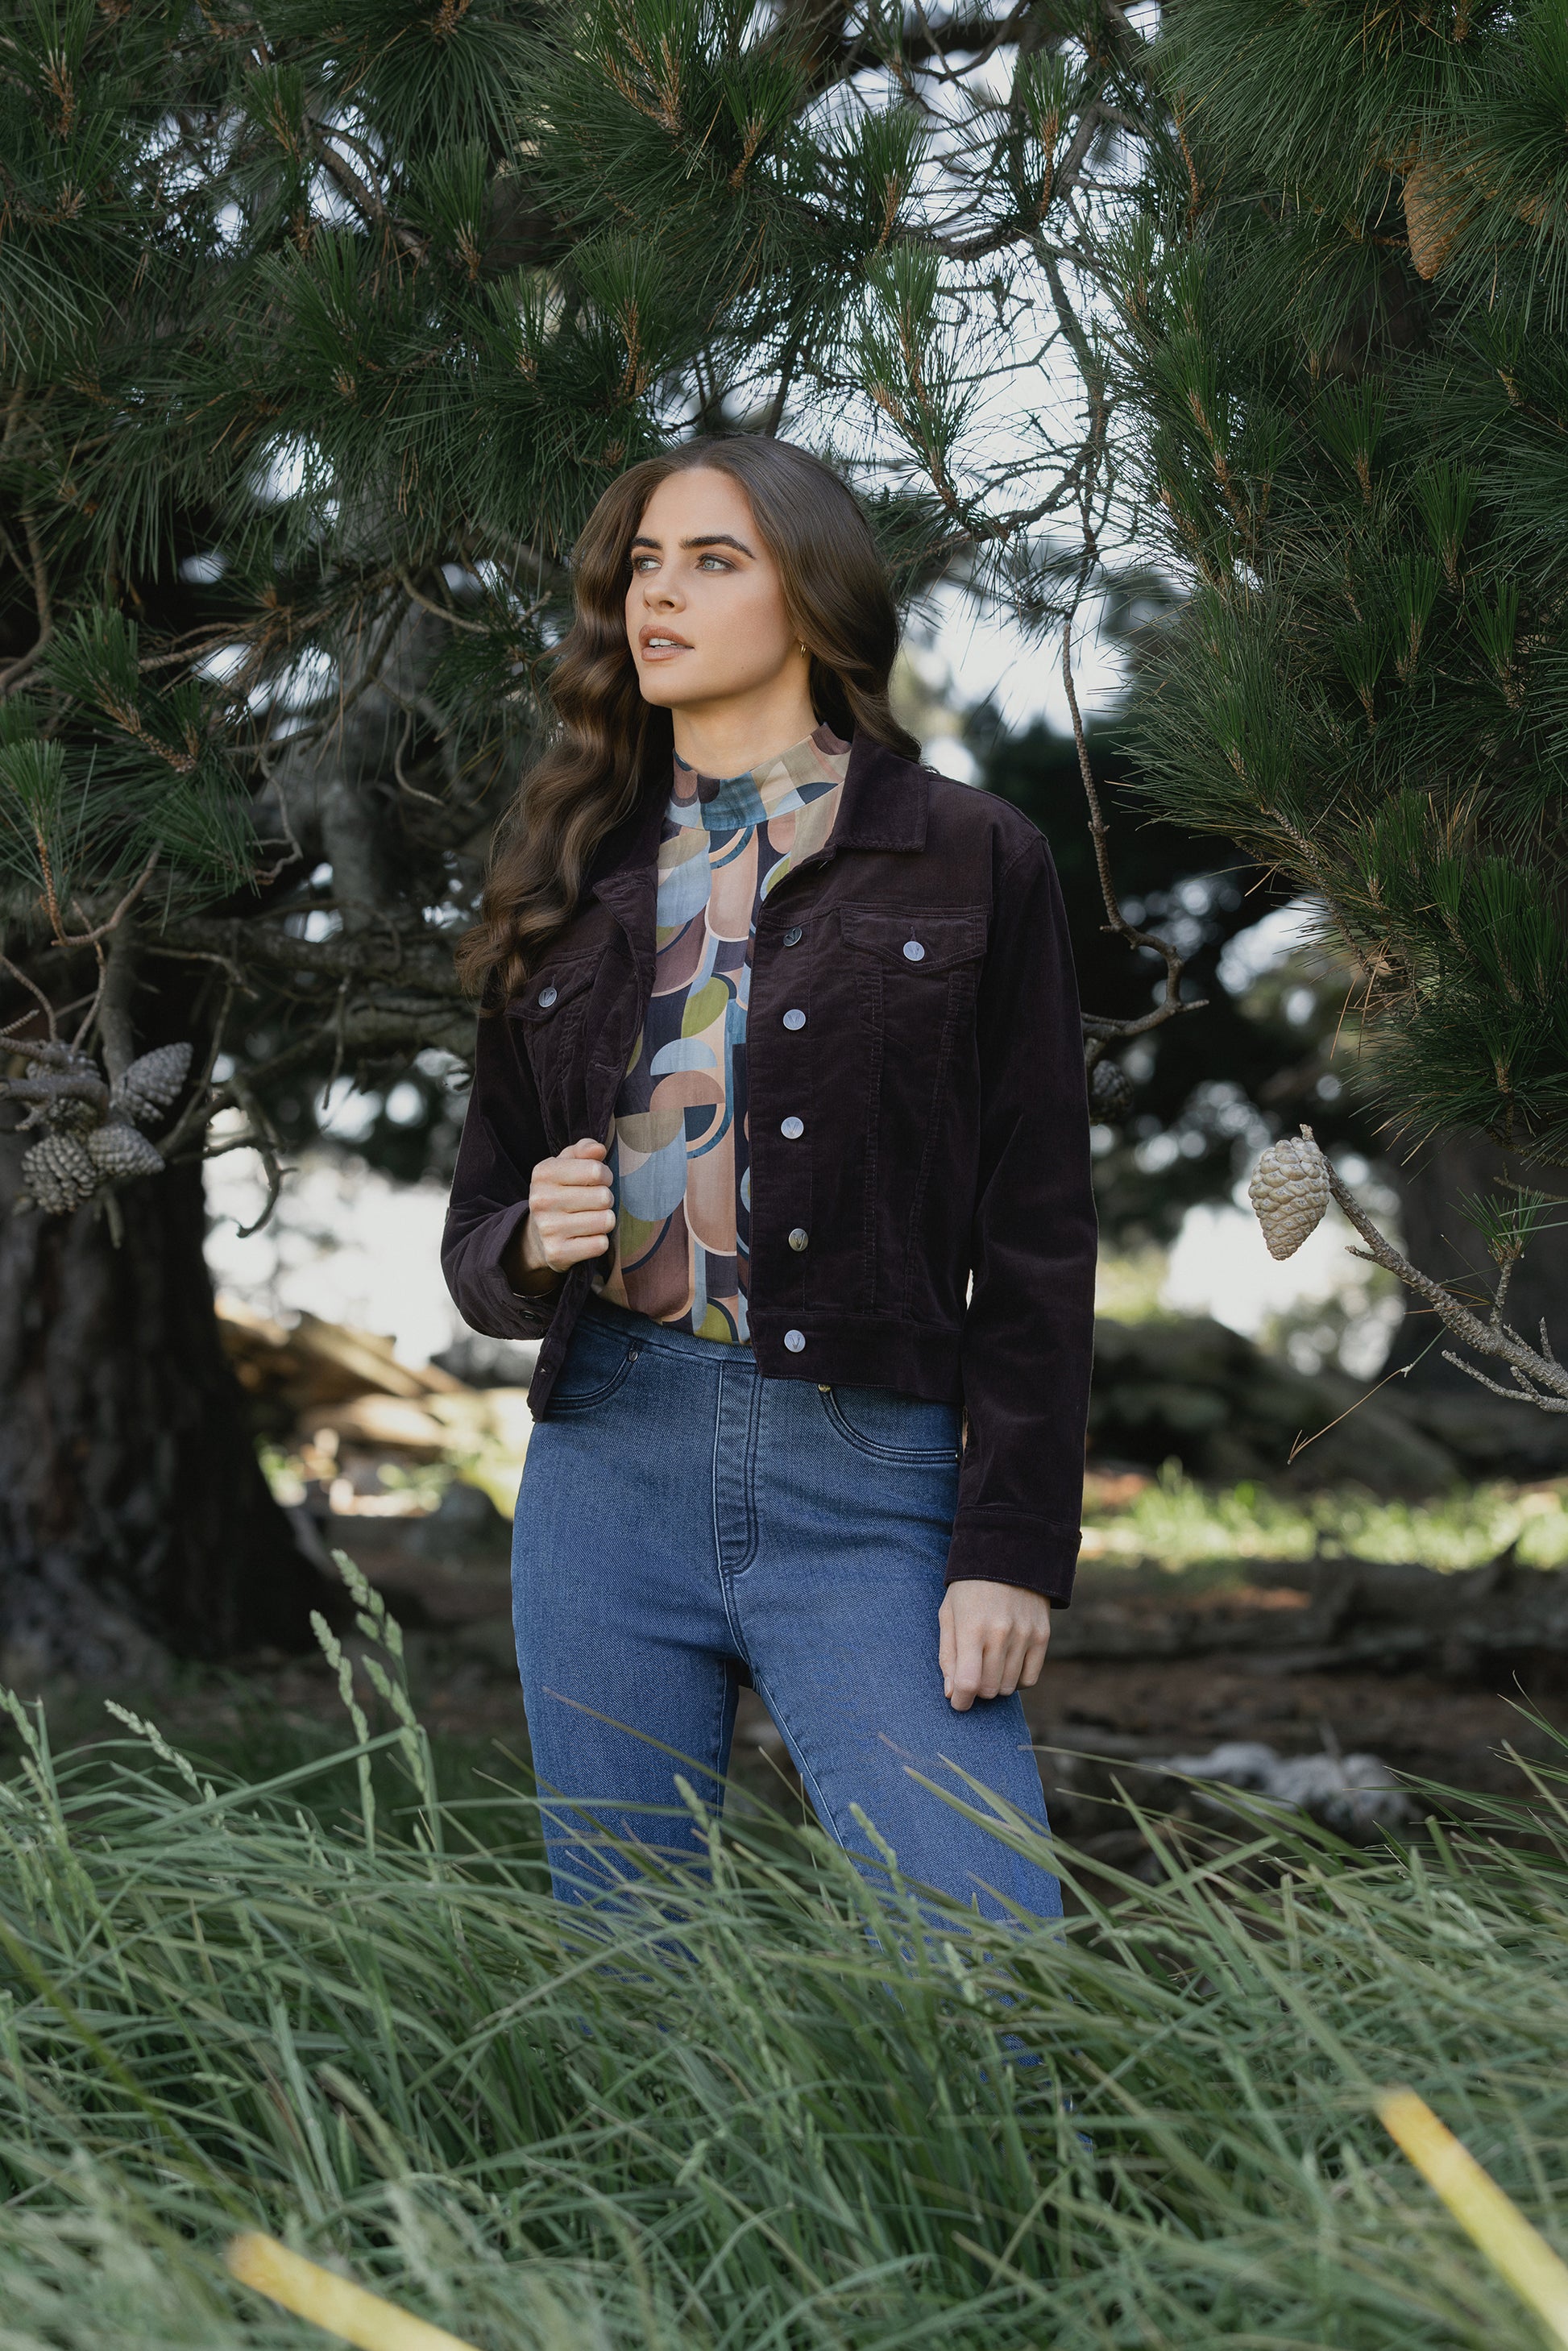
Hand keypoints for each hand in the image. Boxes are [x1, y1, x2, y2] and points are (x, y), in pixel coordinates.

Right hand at [511, 1138, 614, 1289]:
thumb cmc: (560, 1192)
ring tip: (590, 1220)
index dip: (604, 1175)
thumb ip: (583, 1150)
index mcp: (544, 1173)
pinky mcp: (557, 1253)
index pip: (596, 1170)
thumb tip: (599, 1149)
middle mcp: (541, 1200)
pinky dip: (599, 1241)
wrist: (538, 1236)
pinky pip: (600, 1244)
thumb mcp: (566, 1164)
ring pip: (605, 1221)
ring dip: (604, 1221)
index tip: (597, 1181)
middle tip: (593, 1204)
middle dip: (605, 1200)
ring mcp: (548, 1228)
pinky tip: (585, 1237)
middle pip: (603, 1197)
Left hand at [938, 1580, 1050, 1711]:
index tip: (957, 1702)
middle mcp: (1000, 1633)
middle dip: (976, 1691)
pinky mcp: (1042, 1636)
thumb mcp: (948, 1614)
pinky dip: (1016, 1680)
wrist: (1008, 1556)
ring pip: (1008, 1686)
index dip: (960, 1701)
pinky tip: (1006, 1666)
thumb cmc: (969, 1588)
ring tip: (988, 1666)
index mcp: (971, 1627)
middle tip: (971, 1676)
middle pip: (988, 1689)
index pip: (968, 1682)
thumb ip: (948, 1655)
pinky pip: (1030, 1678)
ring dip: (995, 1685)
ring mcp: (1024, 1635)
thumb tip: (952, 1693)